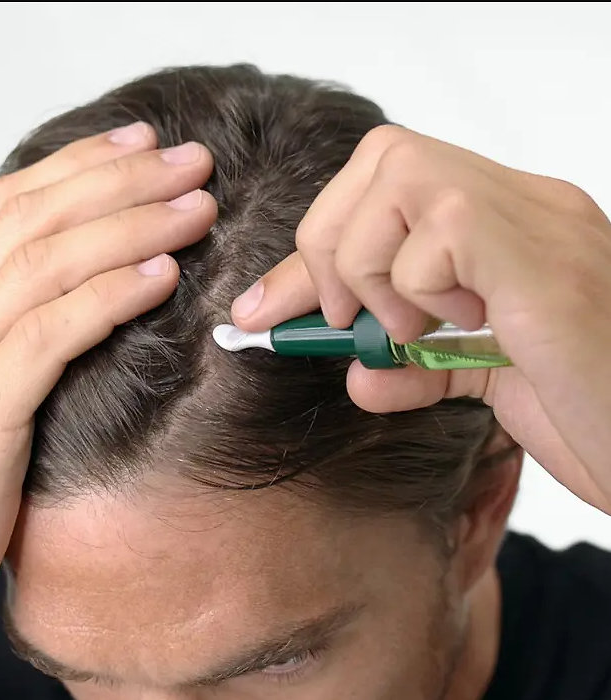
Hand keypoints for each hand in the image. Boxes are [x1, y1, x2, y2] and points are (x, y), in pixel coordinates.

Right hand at [0, 122, 215, 669]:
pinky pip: (47, 336)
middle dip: (121, 180)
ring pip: (44, 264)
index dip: (80, 164)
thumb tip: (94, 282)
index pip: (9, 205)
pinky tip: (161, 277)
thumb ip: (21, 329)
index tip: (143, 142)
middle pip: (34, 218)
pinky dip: (108, 297)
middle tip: (191, 161)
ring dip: (130, 228)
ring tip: (196, 209)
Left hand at [231, 126, 610, 514]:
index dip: (315, 248)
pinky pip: (438, 235)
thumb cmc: (590, 410)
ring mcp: (538, 220)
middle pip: (381, 158)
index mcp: (505, 225)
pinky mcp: (544, 257)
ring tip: (419, 330)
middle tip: (347, 317)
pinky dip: (417, 293)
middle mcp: (523, 203)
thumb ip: (420, 367)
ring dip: (373, 270)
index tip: (265, 308)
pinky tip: (466, 331)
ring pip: (397, 179)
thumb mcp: (486, 383)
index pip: (382, 193)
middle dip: (331, 244)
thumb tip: (355, 374)